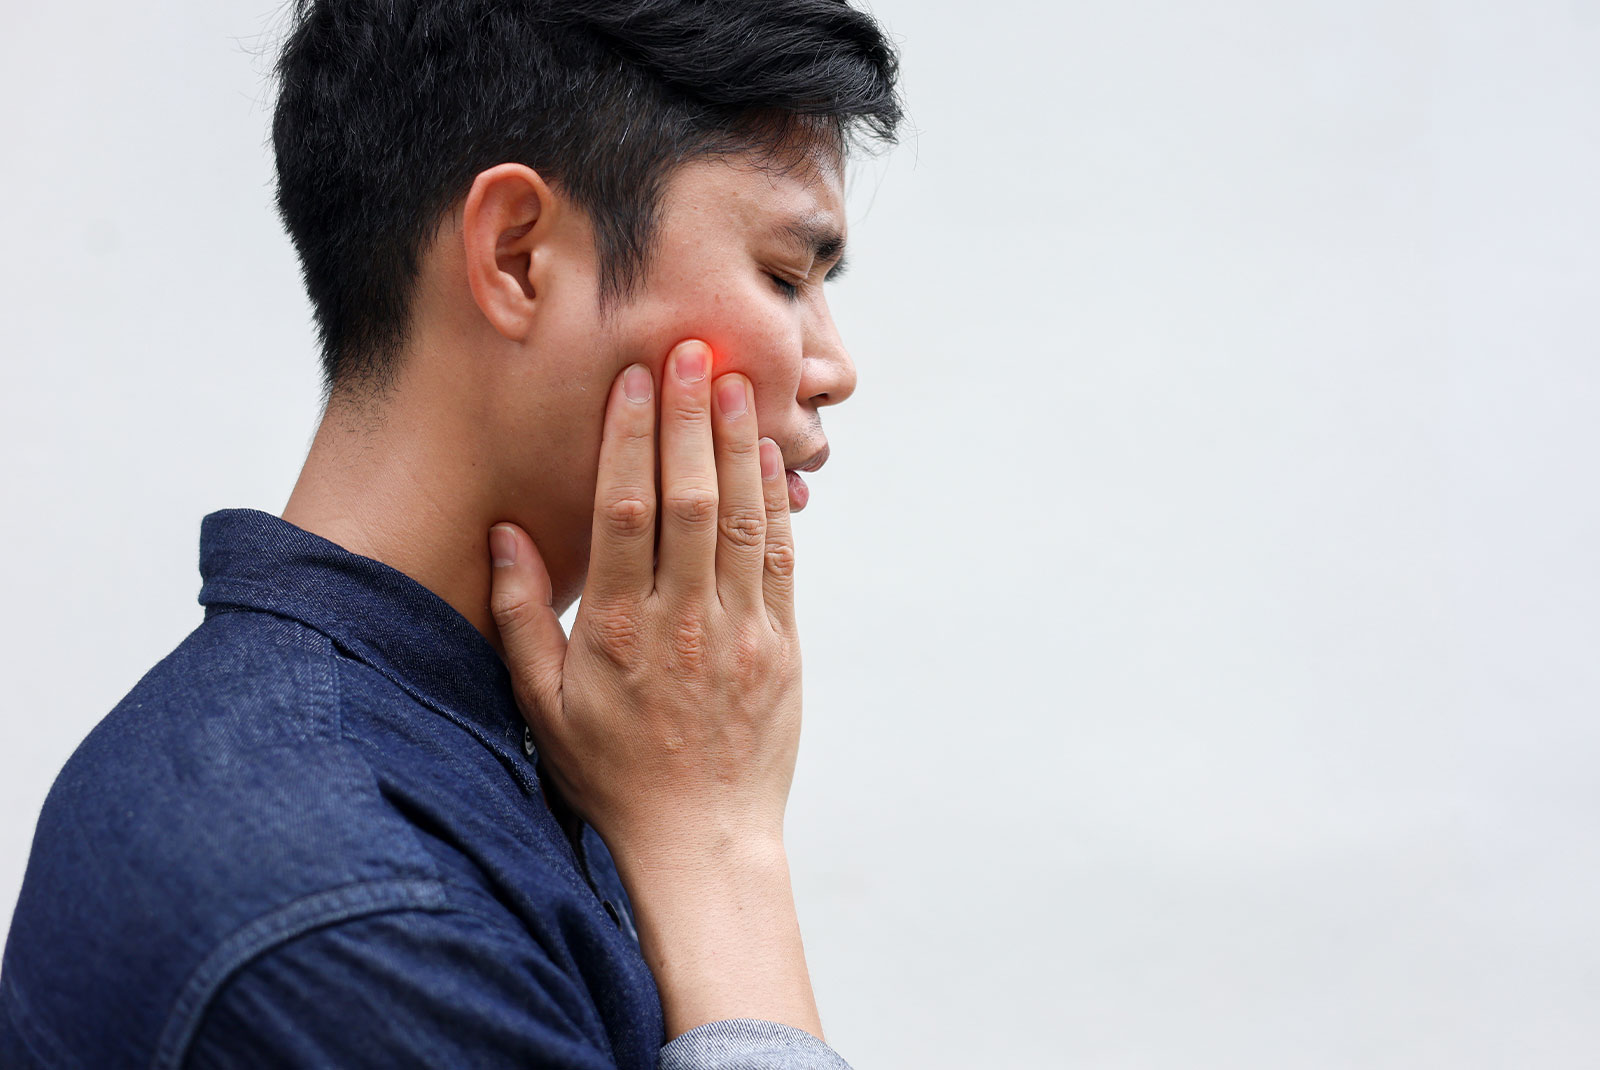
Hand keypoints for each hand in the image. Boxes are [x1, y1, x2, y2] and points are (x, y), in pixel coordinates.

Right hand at [485, 338, 801, 864]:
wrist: (698, 839)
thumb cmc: (608, 773)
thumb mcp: (541, 706)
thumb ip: (523, 617)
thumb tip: (507, 534)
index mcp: (618, 632)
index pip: (625, 514)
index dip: (631, 440)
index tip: (635, 381)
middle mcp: (683, 624)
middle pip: (690, 502)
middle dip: (690, 420)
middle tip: (692, 350)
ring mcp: (741, 634)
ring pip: (744, 522)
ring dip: (739, 447)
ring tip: (735, 382)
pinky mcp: (782, 648)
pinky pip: (782, 562)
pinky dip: (778, 504)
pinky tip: (771, 456)